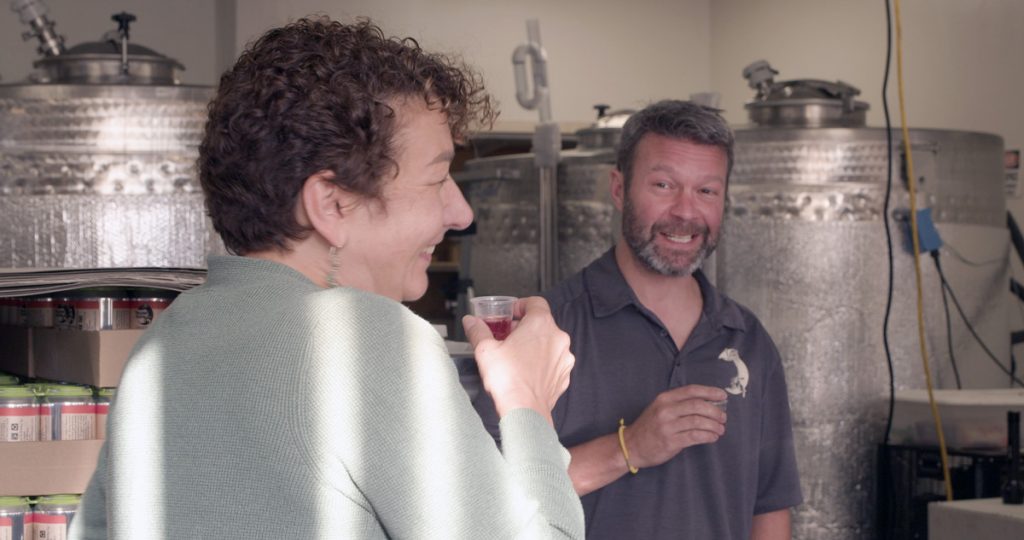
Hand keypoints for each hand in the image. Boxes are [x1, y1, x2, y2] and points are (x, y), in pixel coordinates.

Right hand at [463, 296, 573, 422]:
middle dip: (524, 328)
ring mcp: (563, 358)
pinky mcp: (563, 375)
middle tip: (507, 336)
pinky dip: (541, 363)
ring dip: (534, 345)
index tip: (511, 313)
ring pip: (548, 343)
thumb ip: (478, 330)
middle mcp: (557, 338)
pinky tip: (525, 371)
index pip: (535, 302)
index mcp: (540, 325)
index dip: (521, 305)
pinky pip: (552, 362)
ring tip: (515, 356)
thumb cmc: (509, 381)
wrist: (525, 411)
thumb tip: (471, 322)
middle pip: (541, 323)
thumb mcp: (485, 350)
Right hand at [623, 385, 727, 467]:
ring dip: (713, 425)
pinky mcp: (671, 441)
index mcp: (664, 398)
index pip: (691, 391)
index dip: (709, 392)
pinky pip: (695, 436)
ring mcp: (668, 426)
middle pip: (697, 405)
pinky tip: (712, 437)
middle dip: (714, 411)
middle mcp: (665, 410)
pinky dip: (707, 436)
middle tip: (723, 417)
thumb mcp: (659, 409)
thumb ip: (679, 405)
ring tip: (720, 429)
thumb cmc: (649, 427)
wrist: (631, 446)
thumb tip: (708, 404)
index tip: (722, 395)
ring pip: (698, 421)